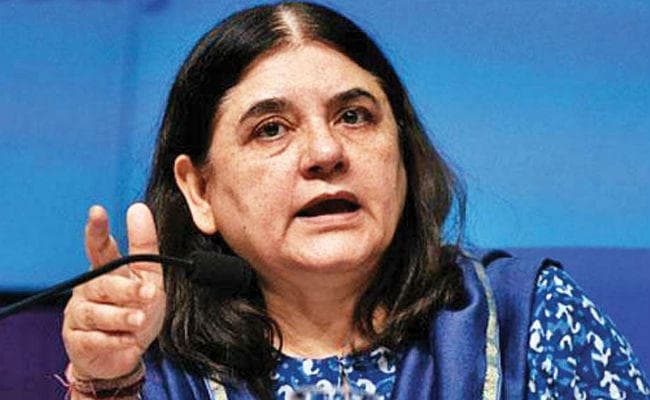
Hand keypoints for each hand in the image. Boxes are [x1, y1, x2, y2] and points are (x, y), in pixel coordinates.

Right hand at [62, 203, 164, 379]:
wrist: (126, 355)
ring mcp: (80, 315)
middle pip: (103, 284)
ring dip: (121, 316)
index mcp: (106, 271)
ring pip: (97, 313)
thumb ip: (144, 246)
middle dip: (127, 289)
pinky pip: (93, 338)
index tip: (97, 211)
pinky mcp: (78, 340)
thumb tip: (138, 209)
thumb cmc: (135, 310)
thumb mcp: (149, 277)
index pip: (99, 247)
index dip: (97, 230)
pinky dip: (113, 339)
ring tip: (139, 319)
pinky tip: (127, 340)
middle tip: (148, 293)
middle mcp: (88, 290)